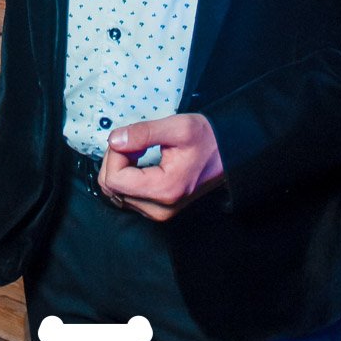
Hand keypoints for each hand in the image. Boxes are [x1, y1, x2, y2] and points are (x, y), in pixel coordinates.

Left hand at [98, 114, 224, 221]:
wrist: (229, 155)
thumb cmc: (207, 139)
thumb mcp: (178, 127)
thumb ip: (143, 133)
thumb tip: (113, 140)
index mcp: (164, 189)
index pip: (114, 179)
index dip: (114, 154)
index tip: (130, 138)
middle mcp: (158, 209)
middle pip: (111, 188)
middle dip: (115, 160)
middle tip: (134, 141)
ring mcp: (157, 213)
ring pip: (116, 193)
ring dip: (119, 167)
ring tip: (139, 150)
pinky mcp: (156, 211)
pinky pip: (126, 195)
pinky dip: (126, 176)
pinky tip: (139, 161)